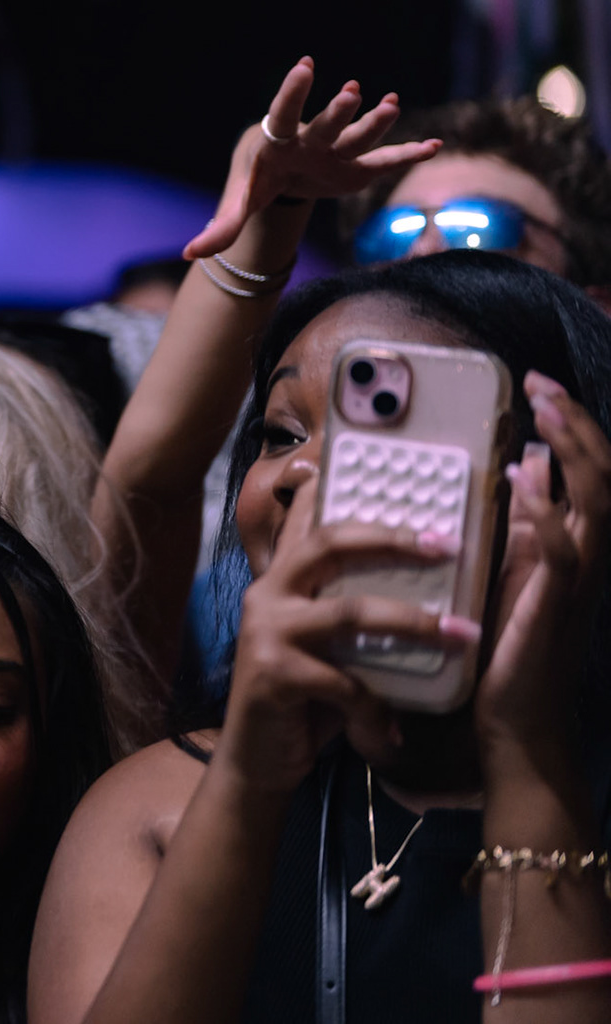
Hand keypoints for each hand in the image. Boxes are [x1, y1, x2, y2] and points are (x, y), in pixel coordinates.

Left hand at [185, 57, 441, 259]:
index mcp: (277, 142)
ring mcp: (335, 151)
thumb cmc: (256, 179)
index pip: (284, 114)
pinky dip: (407, 154)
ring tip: (390, 103)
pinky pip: (383, 160)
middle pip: (324, 125)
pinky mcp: (354, 166)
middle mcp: (309, 140)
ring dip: (373, 123)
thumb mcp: (238, 201)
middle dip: (338, 112)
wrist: (279, 169)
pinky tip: (433, 146)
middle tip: (351, 91)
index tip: (305, 65)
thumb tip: (191, 253)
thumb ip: (221, 226)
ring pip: (355, 136)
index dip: (293, 92)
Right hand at [217, 481, 476, 794]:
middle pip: (331, 544)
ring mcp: (266, 632)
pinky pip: (348, 684)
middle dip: (394, 540)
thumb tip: (424, 593)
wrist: (255, 762)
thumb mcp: (326, 650)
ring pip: (352, 612)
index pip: (318, 527)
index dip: (365, 511)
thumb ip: (350, 617)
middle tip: (448, 547)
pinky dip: (377, 712)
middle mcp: (267, 595)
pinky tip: (390, 735)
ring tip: (461, 635)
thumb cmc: (301, 705)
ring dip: (414, 623)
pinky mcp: (273, 674)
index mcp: (279, 583)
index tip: (419, 506)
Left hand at [476, 372, 610, 770]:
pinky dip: (545, 511)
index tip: (540, 386)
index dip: (573, 426)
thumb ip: (524, 524)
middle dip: (576, 423)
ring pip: (596, 503)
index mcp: (580, 548)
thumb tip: (522, 469)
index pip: (592, 474)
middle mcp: (590, 559)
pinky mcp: (555, 606)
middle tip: (541, 383)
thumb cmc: (508, 649)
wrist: (516, 725)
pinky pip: (562, 551)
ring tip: (543, 414)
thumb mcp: (512, 572)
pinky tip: (523, 482)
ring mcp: (579, 582)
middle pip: (604, 476)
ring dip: (571, 453)